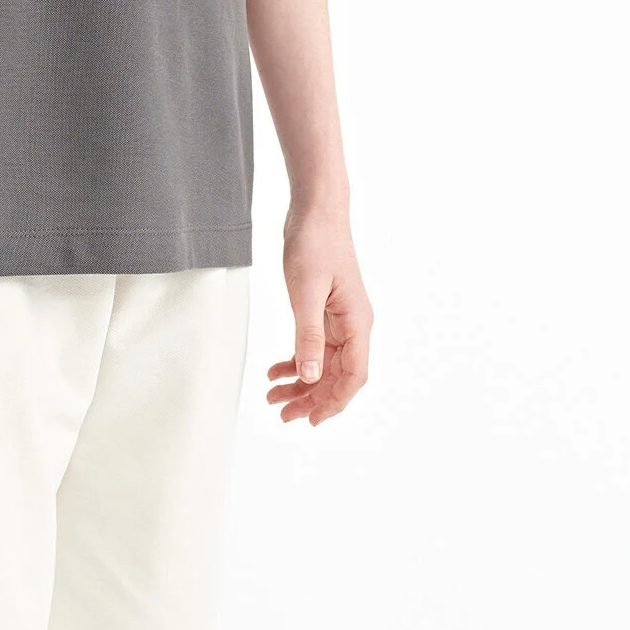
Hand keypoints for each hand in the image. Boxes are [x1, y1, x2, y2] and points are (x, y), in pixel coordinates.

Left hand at [267, 202, 371, 426]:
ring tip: (272, 397)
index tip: (310, 420)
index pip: (353, 376)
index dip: (333, 402)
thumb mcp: (305, 290)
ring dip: (300, 383)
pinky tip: (275, 370)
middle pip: (336, 375)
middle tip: (281, 414)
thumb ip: (307, 335)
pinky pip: (314, 345)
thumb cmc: (315, 243)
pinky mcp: (325, 310)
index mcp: (356, 322)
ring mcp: (339, 318)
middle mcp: (353, 324)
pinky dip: (295, 360)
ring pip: (323, 363)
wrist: (316, 210)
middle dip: (310, 398)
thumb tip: (309, 377)